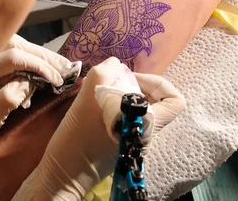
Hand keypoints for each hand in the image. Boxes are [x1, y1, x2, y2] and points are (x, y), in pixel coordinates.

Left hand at [0, 34, 74, 182]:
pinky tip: (49, 67)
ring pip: (17, 46)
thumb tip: (28, 82)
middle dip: (44, 56)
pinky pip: (15, 55)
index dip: (36, 66)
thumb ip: (6, 100)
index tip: (55, 79)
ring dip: (41, 55)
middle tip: (68, 68)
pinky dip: (34, 59)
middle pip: (16, 45)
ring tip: (63, 66)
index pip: (10, 58)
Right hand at [12, 57, 185, 200]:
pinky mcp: (119, 141)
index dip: (158, 82)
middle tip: (114, 81)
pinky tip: (95, 103)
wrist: (62, 173)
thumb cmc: (77, 140)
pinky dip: (114, 103)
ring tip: (101, 91)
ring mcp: (132, 139)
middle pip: (155, 100)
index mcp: (147, 126)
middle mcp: (145, 134)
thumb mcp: (88, 99)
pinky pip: (126, 115)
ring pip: (139, 106)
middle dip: (136, 85)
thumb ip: (105, 74)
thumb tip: (115, 64)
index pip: (175, 101)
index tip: (132, 79)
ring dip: (122, 93)